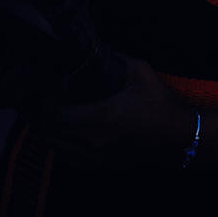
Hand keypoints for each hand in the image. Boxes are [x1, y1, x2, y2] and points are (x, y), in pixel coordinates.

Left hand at [39, 55, 195, 168]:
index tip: (42, 91)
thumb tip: (96, 49)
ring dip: (48, 133)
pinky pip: (70, 159)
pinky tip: (64, 133)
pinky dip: (61, 146)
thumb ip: (116, 59)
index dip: (43, 104)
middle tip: (37, 102)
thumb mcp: (141, 72)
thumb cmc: (160, 103)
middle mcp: (94, 141)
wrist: (180, 137)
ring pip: (57, 150)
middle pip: (50, 135)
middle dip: (39, 118)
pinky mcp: (103, 166)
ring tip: (46, 116)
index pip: (56, 116)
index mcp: (102, 117)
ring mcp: (97, 157)